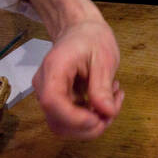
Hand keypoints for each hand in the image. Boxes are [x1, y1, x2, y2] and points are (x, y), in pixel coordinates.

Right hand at [32, 19, 123, 138]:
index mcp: (54, 68)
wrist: (80, 31)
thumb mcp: (104, 57)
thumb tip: (107, 112)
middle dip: (88, 126)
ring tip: (111, 104)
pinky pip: (70, 120)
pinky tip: (105, 103)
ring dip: (91, 125)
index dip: (74, 118)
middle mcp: (44, 85)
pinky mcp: (57, 102)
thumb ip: (102, 85)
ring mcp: (49, 95)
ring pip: (64, 126)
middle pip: (57, 122)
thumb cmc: (91, 38)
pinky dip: (90, 119)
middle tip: (113, 110)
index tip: (98, 119)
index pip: (52, 101)